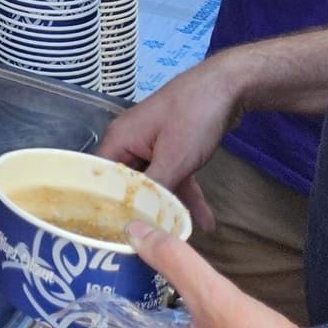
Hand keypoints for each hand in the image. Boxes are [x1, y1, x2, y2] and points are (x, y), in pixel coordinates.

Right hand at [96, 56, 245, 232]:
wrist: (228, 87)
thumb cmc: (193, 117)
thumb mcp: (174, 158)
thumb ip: (154, 189)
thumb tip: (139, 219)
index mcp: (119, 140)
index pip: (100, 178)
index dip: (105, 205)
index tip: (114, 233)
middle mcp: (129, 142)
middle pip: (127, 183)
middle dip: (141, 210)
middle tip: (152, 241)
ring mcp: (151, 144)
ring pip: (154, 182)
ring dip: (171, 206)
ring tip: (185, 235)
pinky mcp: (172, 146)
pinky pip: (172, 175)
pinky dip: (185, 194)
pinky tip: (204, 219)